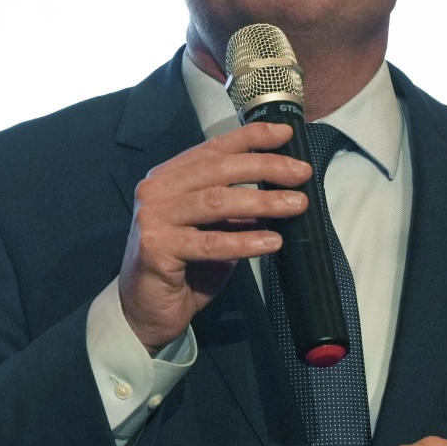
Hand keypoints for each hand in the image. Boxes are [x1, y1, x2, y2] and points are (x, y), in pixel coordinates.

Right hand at [119, 121, 311, 352]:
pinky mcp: (156, 248)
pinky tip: (272, 242)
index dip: (251, 138)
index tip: (285, 134)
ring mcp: (154, 217)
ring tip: (296, 205)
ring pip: (217, 201)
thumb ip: (236, 207)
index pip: (213, 148)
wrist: (145, 311)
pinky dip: (245, 241)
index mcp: (169, 177)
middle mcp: (157, 190)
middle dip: (265, 167)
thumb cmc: (183, 268)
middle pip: (219, 169)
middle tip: (301, 173)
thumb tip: (282, 188)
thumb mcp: (214, 229)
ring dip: (263, 201)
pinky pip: (210, 242)